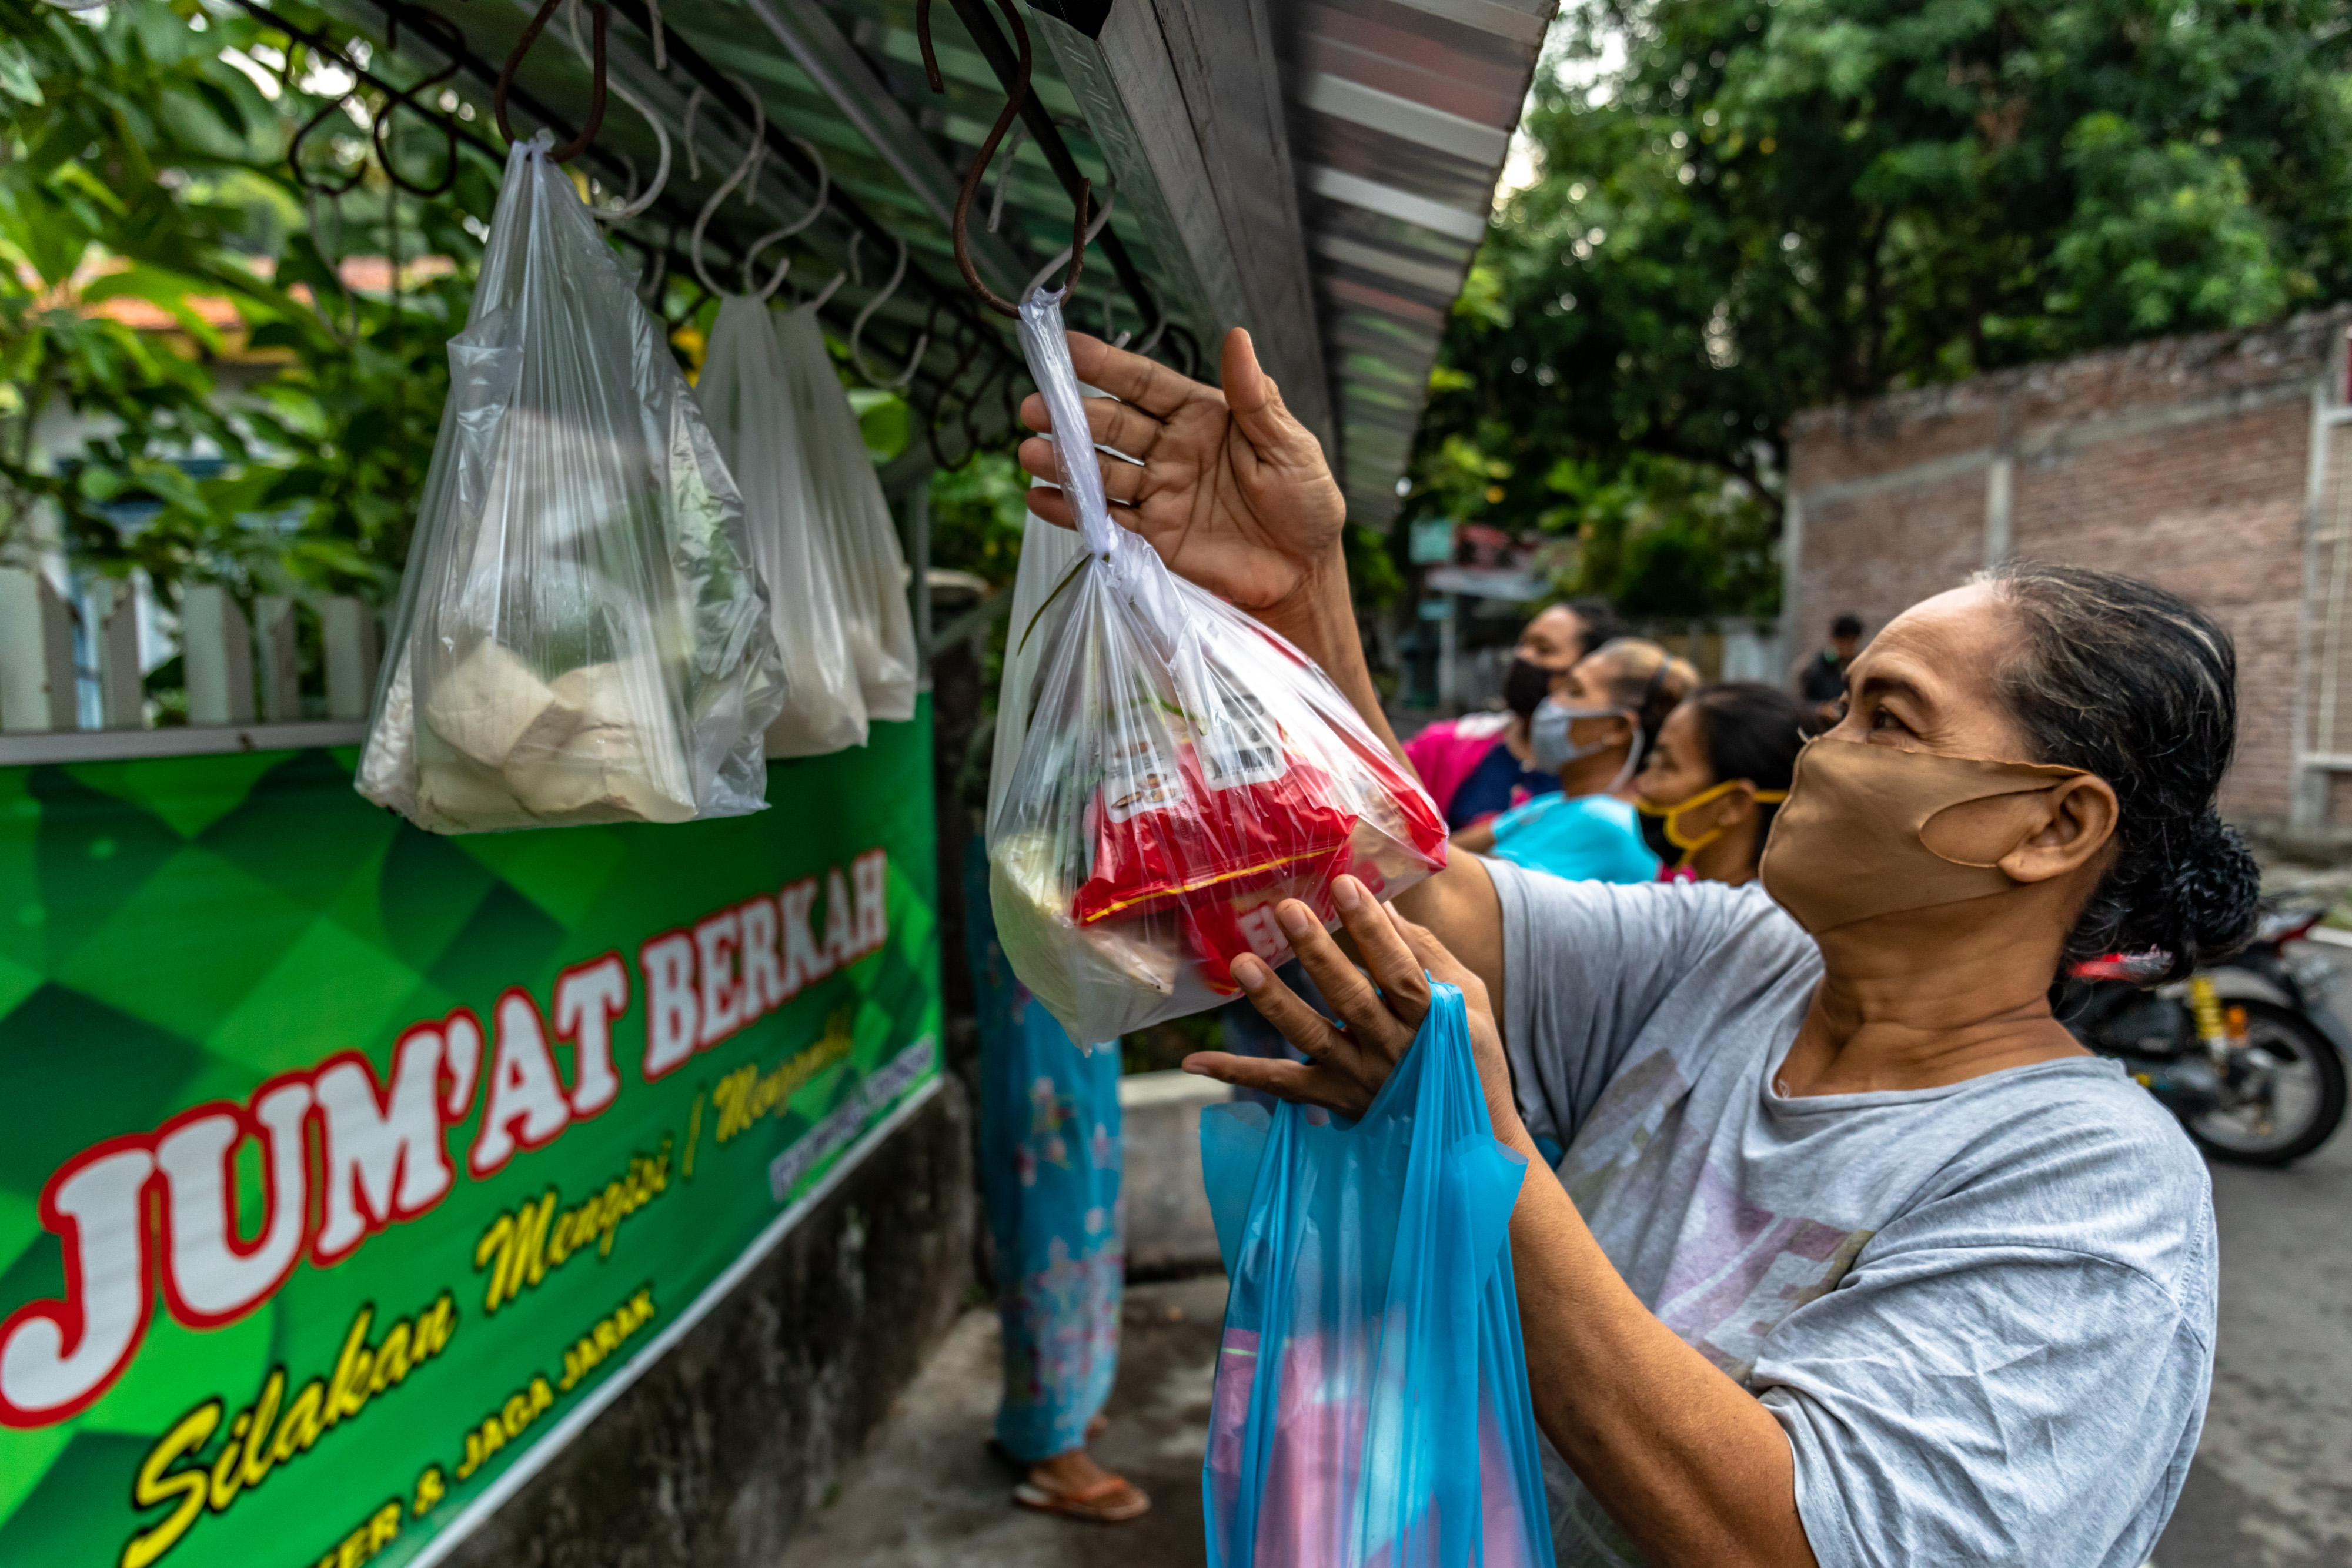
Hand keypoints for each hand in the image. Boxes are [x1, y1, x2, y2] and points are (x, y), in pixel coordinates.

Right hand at [1017, 327, 1347, 640]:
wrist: (1305, 576)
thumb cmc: (1307, 505)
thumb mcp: (1290, 446)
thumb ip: (1256, 398)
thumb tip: (1237, 337)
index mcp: (1203, 417)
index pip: (1145, 384)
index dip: (1107, 365)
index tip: (1067, 347)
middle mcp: (1172, 450)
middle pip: (1113, 425)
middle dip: (1072, 415)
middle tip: (1034, 408)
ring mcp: (1159, 493)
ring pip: (1102, 471)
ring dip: (1064, 462)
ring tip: (1030, 453)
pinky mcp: (1153, 537)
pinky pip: (1107, 520)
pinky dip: (1071, 511)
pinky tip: (1041, 499)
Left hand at [1181, 876, 1524, 1140]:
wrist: (1470, 1140)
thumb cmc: (1471, 1055)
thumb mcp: (1467, 1000)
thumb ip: (1426, 953)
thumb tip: (1384, 903)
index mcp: (1430, 1019)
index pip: (1398, 969)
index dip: (1372, 929)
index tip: (1344, 885)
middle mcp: (1392, 1050)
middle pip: (1351, 999)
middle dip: (1318, 953)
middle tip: (1286, 909)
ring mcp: (1359, 1078)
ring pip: (1312, 1038)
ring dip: (1275, 1001)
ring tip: (1242, 963)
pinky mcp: (1332, 1100)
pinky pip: (1281, 1086)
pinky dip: (1237, 1073)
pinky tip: (1195, 1059)